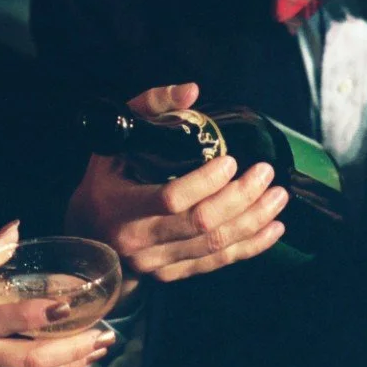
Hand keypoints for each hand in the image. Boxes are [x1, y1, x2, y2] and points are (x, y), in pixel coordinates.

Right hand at [65, 83, 287, 282]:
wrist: (88, 237)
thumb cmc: (105, 181)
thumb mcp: (115, 139)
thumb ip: (150, 107)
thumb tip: (191, 92)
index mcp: (122, 206)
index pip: (171, 198)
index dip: (206, 182)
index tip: (232, 161)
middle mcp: (140, 241)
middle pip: (201, 224)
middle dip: (241, 198)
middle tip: (266, 173)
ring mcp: (157, 263)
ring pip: (214, 245)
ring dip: (253, 220)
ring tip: (278, 197)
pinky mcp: (172, 275)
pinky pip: (217, 262)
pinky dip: (250, 246)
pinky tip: (273, 228)